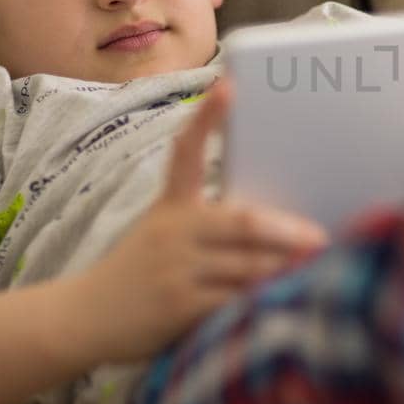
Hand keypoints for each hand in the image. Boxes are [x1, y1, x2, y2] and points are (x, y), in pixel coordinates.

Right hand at [65, 77, 328, 364]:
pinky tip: (283, 305)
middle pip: (242, 222)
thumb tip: (280, 226)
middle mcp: (172, 231)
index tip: (229, 84)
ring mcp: (174, 269)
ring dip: (285, 270)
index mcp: (171, 206)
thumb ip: (211, 226)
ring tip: (317, 272)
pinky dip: (262, 303)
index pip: (187, 153)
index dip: (208, 119)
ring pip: (247, 266)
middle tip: (320, 238)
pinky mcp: (177, 306)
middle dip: (288, 232)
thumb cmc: (141, 273)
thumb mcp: (165, 233)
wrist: (83, 319)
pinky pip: (234, 302)